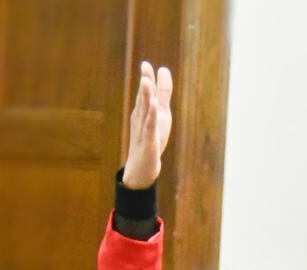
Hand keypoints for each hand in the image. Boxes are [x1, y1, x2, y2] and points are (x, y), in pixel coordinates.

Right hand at [121, 61, 173, 189]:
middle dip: (145, 83)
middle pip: (144, 98)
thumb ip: (162, 95)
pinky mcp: (149, 141)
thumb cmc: (151, 139)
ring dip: (146, 96)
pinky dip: (152, 116)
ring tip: (146, 81)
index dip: (147, 79)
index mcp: (144, 111)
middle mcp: (142, 118)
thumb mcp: (160, 115)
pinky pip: (150, 127)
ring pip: (145, 110)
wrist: (142, 167)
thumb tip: (164, 73)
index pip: (146, 93)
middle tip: (144, 66)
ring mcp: (144, 129)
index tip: (146, 64)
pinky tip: (154, 105)